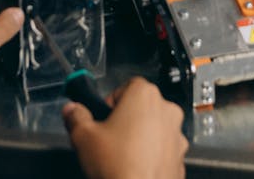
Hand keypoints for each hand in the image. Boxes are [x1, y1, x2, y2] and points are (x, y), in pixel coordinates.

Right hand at [63, 77, 186, 178]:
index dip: (109, 102)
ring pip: (154, 129)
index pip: (125, 86)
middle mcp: (166, 111)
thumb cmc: (117, 166)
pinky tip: (134, 168)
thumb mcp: (83, 137)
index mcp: (144, 95)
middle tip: (108, 139)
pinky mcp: (181, 157)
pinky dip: (151, 156)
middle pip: (141, 107)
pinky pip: (162, 150)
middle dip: (125, 120)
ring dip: (140, 138)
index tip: (101, 119)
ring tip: (121, 157)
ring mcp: (177, 135)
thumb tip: (72, 110)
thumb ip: (76, 117)